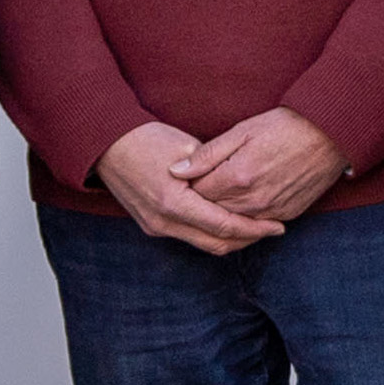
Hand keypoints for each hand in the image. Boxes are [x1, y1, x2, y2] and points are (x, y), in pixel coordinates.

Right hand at [98, 121, 285, 254]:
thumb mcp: (186, 148)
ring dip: (230, 238)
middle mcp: (164, 222)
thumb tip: (240, 185)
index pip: (225, 226)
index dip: (255, 228)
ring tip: (255, 226)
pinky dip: (211, 233)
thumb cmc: (147, 139)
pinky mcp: (151, 226)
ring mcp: (155, 227)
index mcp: (175, 203)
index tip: (277, 225)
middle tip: (272, 229)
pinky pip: (189, 237)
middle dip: (247, 239)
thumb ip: (214, 170)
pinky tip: (227, 221)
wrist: (106, 145)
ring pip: (202, 244)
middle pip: (216, 244)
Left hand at [178, 108, 347, 223]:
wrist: (330, 134)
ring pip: (234, 224)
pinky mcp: (286, 215)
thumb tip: (175, 171)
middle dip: (202, 203)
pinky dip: (246, 218)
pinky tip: (242, 205)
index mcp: (237, 176)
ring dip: (223, 213)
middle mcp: (253, 200)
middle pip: (212, 213)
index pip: (197, 193)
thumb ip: (207, 154)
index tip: (186, 178)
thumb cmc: (285, 126)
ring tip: (220, 197)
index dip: (189, 186)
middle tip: (200, 189)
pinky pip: (257, 225)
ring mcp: (271, 211)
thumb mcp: (243, 131)